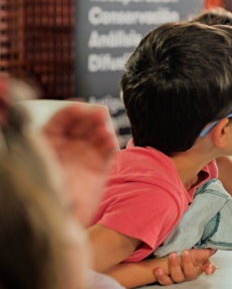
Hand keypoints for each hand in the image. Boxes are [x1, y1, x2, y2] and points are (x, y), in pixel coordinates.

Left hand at [42, 104, 117, 225]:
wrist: (54, 221)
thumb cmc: (39, 189)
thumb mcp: (32, 151)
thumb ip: (34, 126)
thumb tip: (35, 100)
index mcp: (44, 147)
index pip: (58, 122)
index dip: (68, 113)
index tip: (77, 106)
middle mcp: (64, 152)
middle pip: (79, 125)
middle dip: (88, 116)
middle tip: (96, 112)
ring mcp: (82, 160)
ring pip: (95, 135)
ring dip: (100, 126)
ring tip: (103, 121)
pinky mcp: (98, 170)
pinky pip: (107, 150)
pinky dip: (109, 140)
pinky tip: (108, 137)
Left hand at [154, 249, 215, 285]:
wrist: (176, 254)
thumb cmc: (189, 254)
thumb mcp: (199, 251)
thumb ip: (208, 250)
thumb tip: (214, 248)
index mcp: (198, 268)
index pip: (206, 268)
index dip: (208, 269)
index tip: (208, 269)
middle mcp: (188, 275)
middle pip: (189, 273)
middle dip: (187, 262)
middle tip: (185, 252)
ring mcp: (178, 277)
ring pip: (177, 277)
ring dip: (174, 266)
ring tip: (172, 255)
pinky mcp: (168, 278)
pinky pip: (165, 281)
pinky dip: (161, 276)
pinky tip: (158, 270)